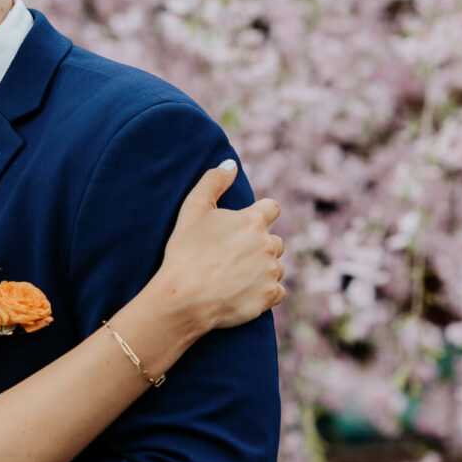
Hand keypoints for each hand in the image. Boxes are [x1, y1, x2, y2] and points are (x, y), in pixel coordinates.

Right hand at [156, 160, 285, 331]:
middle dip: (259, 246)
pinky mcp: (269, 297)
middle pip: (275, 241)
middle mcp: (268, 245)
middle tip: (232, 257)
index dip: (260, 214)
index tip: (246, 226)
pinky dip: (264, 292)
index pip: (272, 208)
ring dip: (262, 270)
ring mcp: (271, 272)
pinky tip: (242, 293)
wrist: (184, 297)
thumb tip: (231, 163)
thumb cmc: (185, 251)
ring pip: (276, 267)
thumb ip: (213, 181)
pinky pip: (276, 292)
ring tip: (235, 277)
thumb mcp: (193, 208)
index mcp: (253, 221)